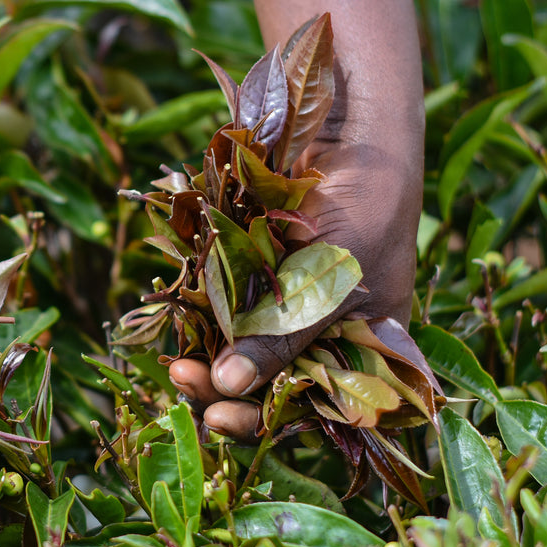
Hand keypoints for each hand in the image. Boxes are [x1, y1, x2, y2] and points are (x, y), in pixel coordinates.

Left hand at [170, 107, 421, 439]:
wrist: (351, 125)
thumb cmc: (369, 202)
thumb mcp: (334, 275)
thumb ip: (286, 332)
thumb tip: (230, 385)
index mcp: (365, 351)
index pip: (313, 409)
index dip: (265, 420)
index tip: (219, 420)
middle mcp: (323, 336)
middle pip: (267, 387)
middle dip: (223, 392)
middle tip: (185, 382)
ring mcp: (285, 306)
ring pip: (238, 353)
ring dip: (205, 362)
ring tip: (177, 364)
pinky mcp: (252, 275)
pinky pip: (222, 311)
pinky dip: (201, 322)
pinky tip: (181, 327)